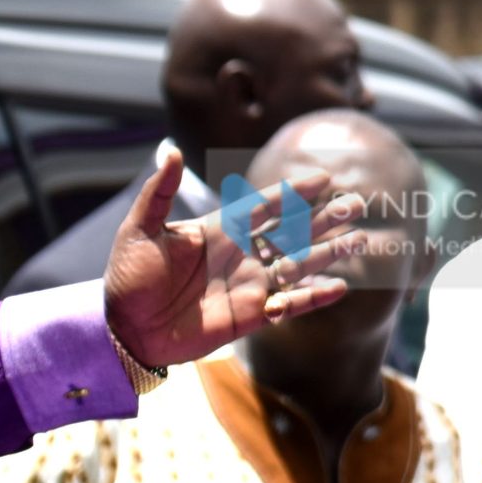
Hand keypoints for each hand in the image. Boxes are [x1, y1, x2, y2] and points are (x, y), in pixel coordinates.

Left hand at [104, 143, 368, 368]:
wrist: (123, 329)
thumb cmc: (127, 278)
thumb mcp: (138, 231)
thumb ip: (158, 194)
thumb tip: (173, 152)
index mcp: (218, 231)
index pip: (263, 207)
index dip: (292, 194)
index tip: (324, 179)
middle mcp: (239, 256)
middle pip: (290, 233)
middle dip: (322, 219)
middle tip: (356, 203)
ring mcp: (247, 285)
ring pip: (296, 265)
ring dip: (327, 253)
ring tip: (359, 239)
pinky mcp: (249, 316)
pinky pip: (288, 304)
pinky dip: (312, 297)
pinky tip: (339, 286)